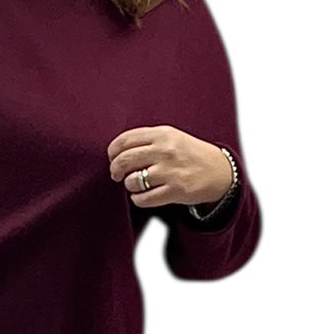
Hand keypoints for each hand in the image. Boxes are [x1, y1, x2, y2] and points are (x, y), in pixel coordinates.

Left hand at [108, 125, 230, 207]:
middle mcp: (165, 151)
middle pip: (123, 160)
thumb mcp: (171, 137)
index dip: (113, 151)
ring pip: (131, 181)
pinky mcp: (175, 191)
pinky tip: (144, 195)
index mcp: (162, 134)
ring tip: (136, 184)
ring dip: (129, 185)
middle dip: (115, 170)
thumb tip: (117, 150)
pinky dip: (138, 199)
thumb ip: (147, 140)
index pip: (124, 140)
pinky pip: (142, 199)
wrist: (220, 171)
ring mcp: (170, 171)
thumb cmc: (190, 154)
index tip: (112, 158)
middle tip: (117, 174)